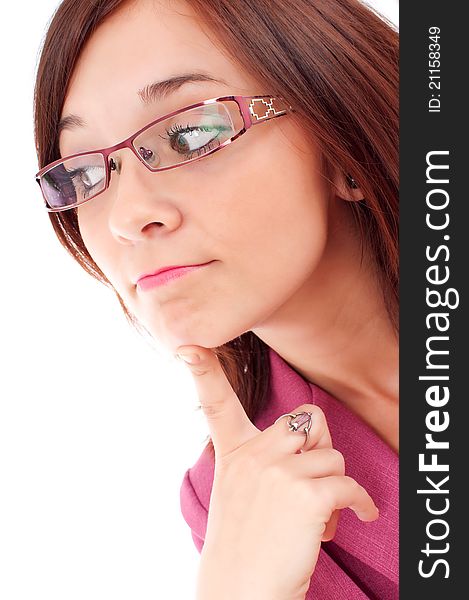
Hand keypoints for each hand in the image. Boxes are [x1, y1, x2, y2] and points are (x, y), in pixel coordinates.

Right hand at [176, 345, 378, 599]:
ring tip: (317, 517)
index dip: (204, 372)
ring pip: (333, 457)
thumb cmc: (246, 545)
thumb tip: (313, 437)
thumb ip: (268, 458)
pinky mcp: (307, 495)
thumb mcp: (242, 492)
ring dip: (336, 487)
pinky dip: (362, 503)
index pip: (215, 403)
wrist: (242, 593)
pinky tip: (361, 515)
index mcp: (234, 453)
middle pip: (307, 422)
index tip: (190, 347)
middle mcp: (254, 455)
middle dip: (321, 446)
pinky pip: (350, 486)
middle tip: (316, 477)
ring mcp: (279, 472)